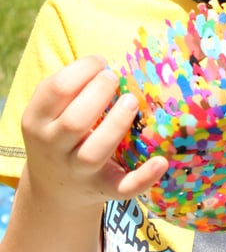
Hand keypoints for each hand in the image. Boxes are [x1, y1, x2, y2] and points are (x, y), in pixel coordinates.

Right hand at [21, 56, 167, 212]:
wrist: (55, 187)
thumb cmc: (60, 132)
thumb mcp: (51, 110)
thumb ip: (71, 88)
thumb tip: (111, 62)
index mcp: (37, 120)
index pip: (57, 89)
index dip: (83, 69)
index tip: (102, 63)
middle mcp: (53, 148)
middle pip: (75, 121)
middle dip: (99, 94)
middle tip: (114, 79)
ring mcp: (77, 172)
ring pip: (94, 152)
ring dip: (117, 124)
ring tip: (131, 101)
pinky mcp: (104, 189)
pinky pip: (123, 188)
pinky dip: (143, 178)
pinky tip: (161, 161)